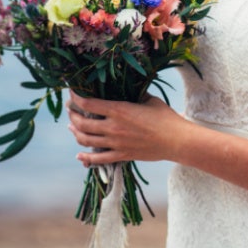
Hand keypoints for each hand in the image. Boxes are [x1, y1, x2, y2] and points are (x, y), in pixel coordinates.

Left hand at [67, 89, 182, 167]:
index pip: (88, 104)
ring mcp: (115, 143)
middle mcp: (113, 127)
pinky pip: (98, 159)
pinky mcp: (121, 155)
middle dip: (73, 115)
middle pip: (82, 123)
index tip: (72, 93)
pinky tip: (79, 155)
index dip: (76, 98)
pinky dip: (85, 158)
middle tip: (71, 110)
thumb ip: (134, 94)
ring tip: (72, 127)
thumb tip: (128, 87)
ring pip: (85, 140)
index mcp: (119, 110)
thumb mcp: (149, 100)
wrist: (176, 140)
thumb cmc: (166, 118)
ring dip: (75, 132)